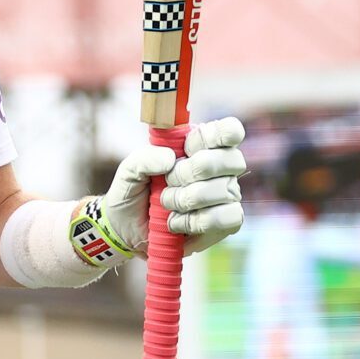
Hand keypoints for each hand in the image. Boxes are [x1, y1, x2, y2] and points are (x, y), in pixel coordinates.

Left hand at [101, 116, 247, 256]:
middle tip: (169, 180)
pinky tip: (178, 222)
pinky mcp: (227, 222)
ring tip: (167, 204)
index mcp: (201, 145)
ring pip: (226, 189)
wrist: (127, 228)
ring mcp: (227, 195)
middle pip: (232, 159)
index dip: (215, 136)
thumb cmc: (134, 192)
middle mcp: (220, 168)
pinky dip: (196, 221)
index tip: (188, 147)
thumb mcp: (130, 170)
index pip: (230, 130)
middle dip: (193, 170)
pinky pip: (228, 217)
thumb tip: (170, 159)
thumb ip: (145, 158)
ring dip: (187, 198)